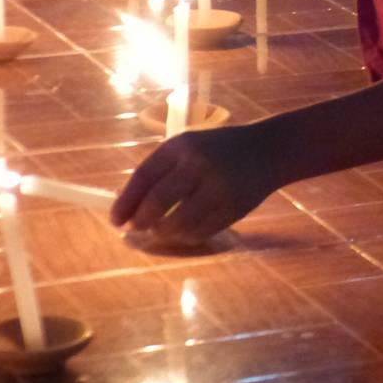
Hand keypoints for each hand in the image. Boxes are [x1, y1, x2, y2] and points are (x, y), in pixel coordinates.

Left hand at [111, 125, 278, 245]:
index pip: (144, 176)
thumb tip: (124, 203)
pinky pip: (201, 232)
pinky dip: (185, 237)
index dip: (126, 201)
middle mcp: (199, 164)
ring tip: (159, 231)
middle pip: (158, 202)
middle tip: (136, 229)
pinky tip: (182, 233)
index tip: (115, 220)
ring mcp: (218, 188)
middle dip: (141, 221)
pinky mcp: (234, 208)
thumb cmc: (217, 149)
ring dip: (163, 233)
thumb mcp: (188, 147)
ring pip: (178, 223)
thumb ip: (160, 171)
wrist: (268, 150)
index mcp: (181, 145)